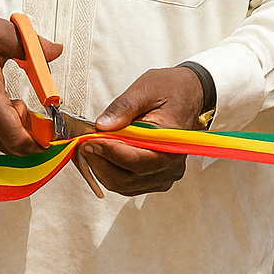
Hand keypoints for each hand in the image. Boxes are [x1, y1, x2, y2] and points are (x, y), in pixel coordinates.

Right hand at [0, 6, 61, 154]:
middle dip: (30, 135)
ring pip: (1, 145)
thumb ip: (31, 46)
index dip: (37, 141)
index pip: (14, 136)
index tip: (50, 132)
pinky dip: (2, 131)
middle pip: (11, 146)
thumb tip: (55, 51)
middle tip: (34, 112)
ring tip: (13, 103)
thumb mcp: (1, 31)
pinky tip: (1, 108)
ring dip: (15, 132)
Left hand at [80, 66, 203, 195]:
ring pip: (124, 184)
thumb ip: (123, 108)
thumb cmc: (170, 89)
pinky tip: (101, 155)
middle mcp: (171, 166)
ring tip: (90, 146)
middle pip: (126, 178)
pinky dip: (110, 172)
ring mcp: (164, 175)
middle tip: (84, 142)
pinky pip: (127, 184)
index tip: (88, 140)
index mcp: (172, 144)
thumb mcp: (146, 89)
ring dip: (102, 168)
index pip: (136, 160)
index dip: (108, 152)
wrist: (190, 94)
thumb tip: (102, 126)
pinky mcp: (155, 177)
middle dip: (100, 161)